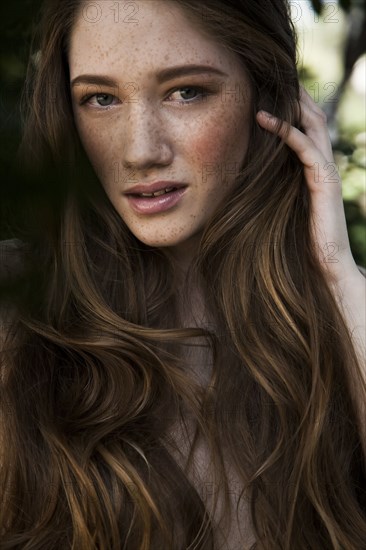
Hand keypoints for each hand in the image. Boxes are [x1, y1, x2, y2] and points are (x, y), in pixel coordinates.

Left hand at [256, 86, 359, 287]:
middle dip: (295, 95)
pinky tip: (268, 120)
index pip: (305, 127)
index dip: (290, 107)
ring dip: (291, 105)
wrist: (325, 264)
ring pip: (312, 126)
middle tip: (272, 76)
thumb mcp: (282, 206)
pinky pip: (307, 149)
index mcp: (314, 168)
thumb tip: (245, 176)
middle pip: (312, 118)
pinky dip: (288, 132)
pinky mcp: (324, 182)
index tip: (267, 90)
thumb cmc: (300, 240)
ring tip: (270, 86)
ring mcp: (326, 172)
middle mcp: (322, 164)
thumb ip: (273, 186)